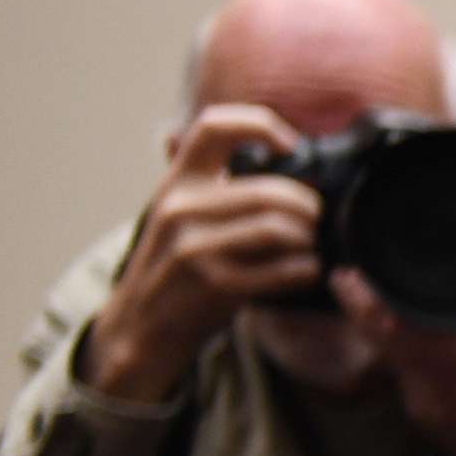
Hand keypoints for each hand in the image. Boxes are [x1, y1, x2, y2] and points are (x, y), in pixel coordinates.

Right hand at [81, 105, 321, 401]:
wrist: (138, 331)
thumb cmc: (173, 271)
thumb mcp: (177, 216)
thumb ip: (213, 185)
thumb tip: (269, 148)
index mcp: (176, 184)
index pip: (214, 127)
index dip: (260, 124)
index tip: (290, 146)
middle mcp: (180, 209)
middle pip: (269, 190)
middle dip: (308, 205)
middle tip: (317, 218)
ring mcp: (195, 248)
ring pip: (280, 228)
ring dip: (309, 239)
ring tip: (311, 246)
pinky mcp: (215, 286)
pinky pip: (283, 270)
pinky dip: (307, 270)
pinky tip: (307, 272)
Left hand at [331, 272, 455, 455]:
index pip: (398, 328)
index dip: (367, 302)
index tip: (351, 276)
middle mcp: (437, 385)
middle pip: (381, 340)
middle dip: (361, 307)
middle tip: (350, 280)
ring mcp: (424, 405)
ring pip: (392, 357)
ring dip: (389, 332)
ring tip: (398, 309)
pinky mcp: (421, 417)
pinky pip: (406, 376)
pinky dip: (409, 357)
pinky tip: (428, 347)